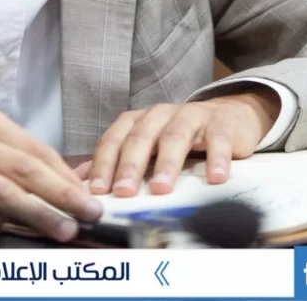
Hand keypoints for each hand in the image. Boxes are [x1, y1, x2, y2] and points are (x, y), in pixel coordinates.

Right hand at [0, 103, 102, 240]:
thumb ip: (5, 148)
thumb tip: (54, 175)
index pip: (35, 148)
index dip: (65, 174)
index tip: (88, 193)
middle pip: (26, 169)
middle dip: (63, 194)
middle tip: (88, 213)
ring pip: (4, 193)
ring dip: (37, 214)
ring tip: (62, 228)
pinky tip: (6, 232)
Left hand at [82, 89, 278, 196]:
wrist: (227, 117)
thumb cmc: (181, 137)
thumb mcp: (147, 146)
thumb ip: (117, 162)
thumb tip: (78, 183)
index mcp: (138, 121)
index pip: (114, 140)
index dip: (104, 165)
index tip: (97, 191)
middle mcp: (160, 115)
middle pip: (141, 137)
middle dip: (130, 166)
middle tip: (124, 192)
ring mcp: (191, 116)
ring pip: (175, 136)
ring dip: (167, 163)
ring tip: (161, 188)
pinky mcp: (220, 124)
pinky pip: (217, 140)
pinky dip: (216, 159)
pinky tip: (215, 178)